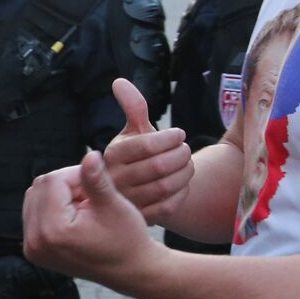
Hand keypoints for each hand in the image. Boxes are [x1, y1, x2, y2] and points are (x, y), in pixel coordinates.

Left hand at [23, 150, 163, 287]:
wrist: (128, 271)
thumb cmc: (126, 239)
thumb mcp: (113, 206)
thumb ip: (96, 180)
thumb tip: (89, 154)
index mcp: (53, 231)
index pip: (53, 180)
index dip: (77, 176)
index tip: (97, 186)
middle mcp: (35, 241)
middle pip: (40, 186)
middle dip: (66, 184)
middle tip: (91, 198)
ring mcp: (31, 247)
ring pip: (35, 196)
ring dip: (58, 194)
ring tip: (84, 208)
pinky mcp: (32, 249)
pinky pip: (34, 212)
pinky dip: (52, 207)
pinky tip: (74, 216)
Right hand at [102, 78, 192, 222]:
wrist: (129, 191)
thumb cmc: (134, 155)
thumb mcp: (132, 131)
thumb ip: (132, 107)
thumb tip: (119, 81)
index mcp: (112, 155)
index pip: (147, 146)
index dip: (170, 138)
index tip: (179, 134)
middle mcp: (115, 180)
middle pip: (160, 166)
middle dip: (181, 154)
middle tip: (186, 148)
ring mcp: (128, 202)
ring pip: (166, 186)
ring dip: (185, 172)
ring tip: (187, 163)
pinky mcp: (141, 217)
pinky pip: (169, 205)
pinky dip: (182, 192)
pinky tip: (183, 183)